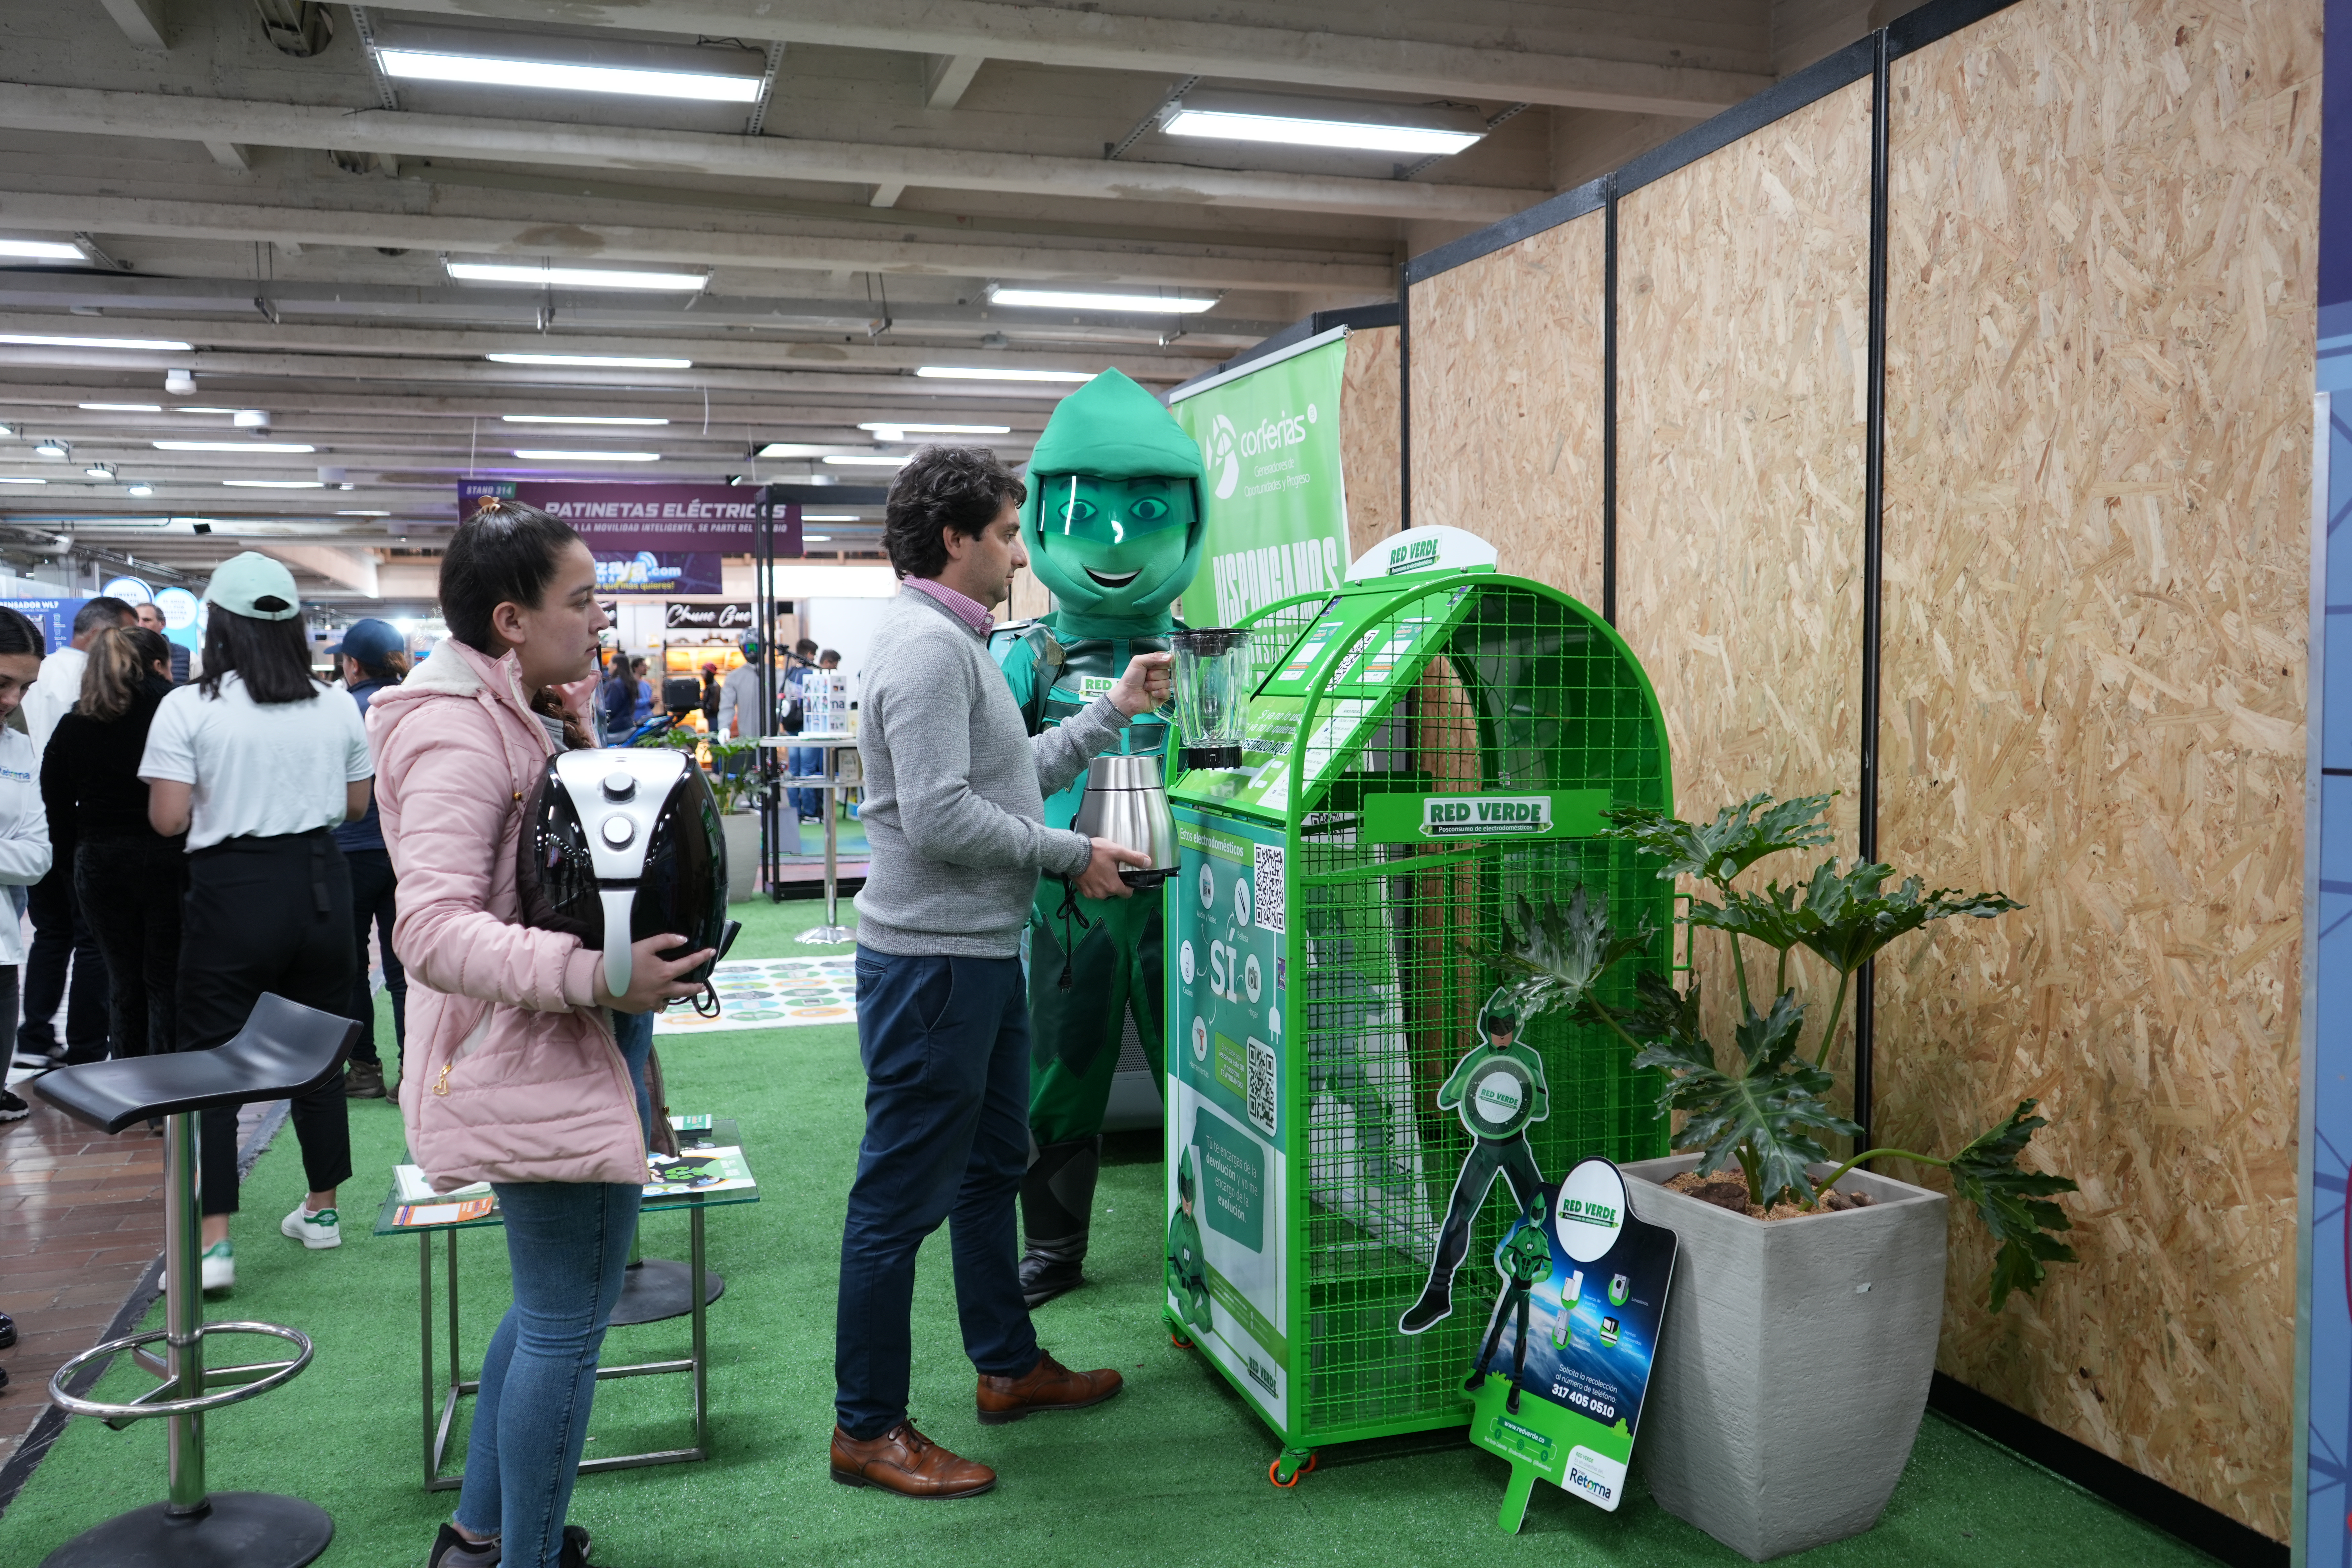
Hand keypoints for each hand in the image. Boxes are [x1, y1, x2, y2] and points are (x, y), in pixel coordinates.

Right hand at [595, 933, 715, 1012]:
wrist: (601, 982)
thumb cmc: (623, 961)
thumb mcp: (644, 945)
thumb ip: (665, 941)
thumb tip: (684, 940)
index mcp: (665, 973)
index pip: (689, 964)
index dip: (702, 957)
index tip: (712, 952)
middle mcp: (663, 990)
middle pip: (685, 990)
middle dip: (696, 987)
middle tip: (702, 986)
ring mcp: (653, 1002)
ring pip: (669, 999)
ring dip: (674, 994)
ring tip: (677, 990)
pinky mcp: (643, 1009)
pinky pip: (654, 1004)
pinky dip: (656, 999)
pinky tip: (652, 995)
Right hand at [1074, 838, 1147, 897]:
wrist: (1072, 853)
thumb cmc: (1095, 852)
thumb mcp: (1117, 851)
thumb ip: (1133, 858)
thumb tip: (1148, 862)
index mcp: (1113, 886)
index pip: (1127, 894)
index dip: (1128, 886)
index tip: (1125, 877)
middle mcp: (1102, 894)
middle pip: (1114, 891)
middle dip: (1113, 882)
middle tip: (1109, 869)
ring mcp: (1091, 894)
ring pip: (1102, 891)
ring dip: (1102, 883)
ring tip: (1099, 870)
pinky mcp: (1082, 891)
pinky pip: (1092, 890)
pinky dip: (1093, 884)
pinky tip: (1090, 873)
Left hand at [1106, 651, 1172, 716]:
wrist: (1126, 697)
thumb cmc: (1130, 679)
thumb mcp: (1138, 662)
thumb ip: (1153, 657)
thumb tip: (1170, 657)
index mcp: (1153, 665)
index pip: (1166, 661)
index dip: (1160, 664)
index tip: (1151, 666)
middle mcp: (1158, 675)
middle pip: (1166, 672)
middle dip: (1154, 676)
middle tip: (1145, 678)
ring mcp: (1160, 686)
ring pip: (1167, 683)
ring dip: (1154, 685)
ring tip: (1145, 687)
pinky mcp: (1162, 696)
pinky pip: (1167, 693)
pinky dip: (1159, 693)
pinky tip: (1152, 694)